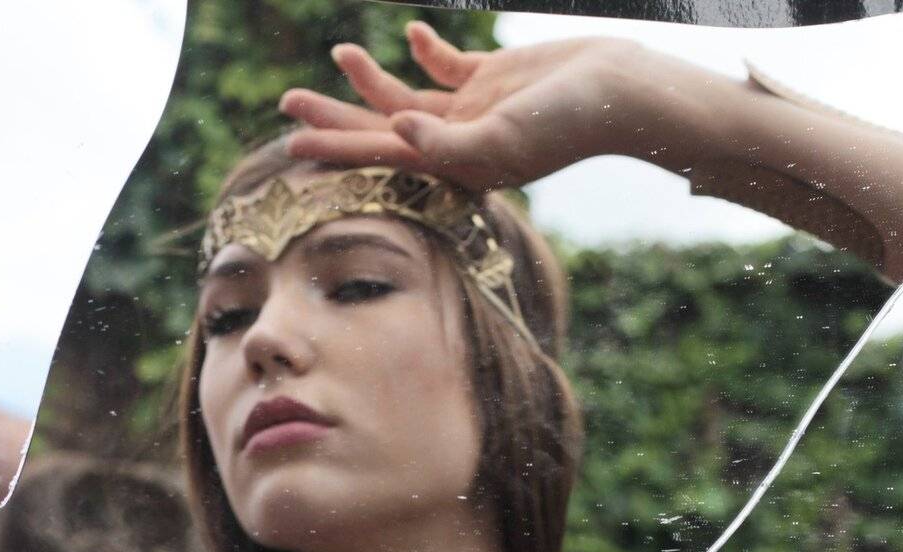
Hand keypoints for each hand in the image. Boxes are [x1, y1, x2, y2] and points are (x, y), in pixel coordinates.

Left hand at [278, 22, 647, 193]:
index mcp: (452, 166)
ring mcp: (471, 111)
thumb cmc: (564, 125)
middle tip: (287, 104)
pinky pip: (446, 65)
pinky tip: (409, 34)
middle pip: (380, 130)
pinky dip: (425, 51)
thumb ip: (445, 143)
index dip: (335, 150)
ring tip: (338, 52)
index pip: (381, 157)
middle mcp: (454, 144)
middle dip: (335, 118)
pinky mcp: (490, 79)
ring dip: (370, 79)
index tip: (292, 146)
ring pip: (405, 96)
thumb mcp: (501, 140)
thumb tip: (398, 128)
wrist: (616, 92)